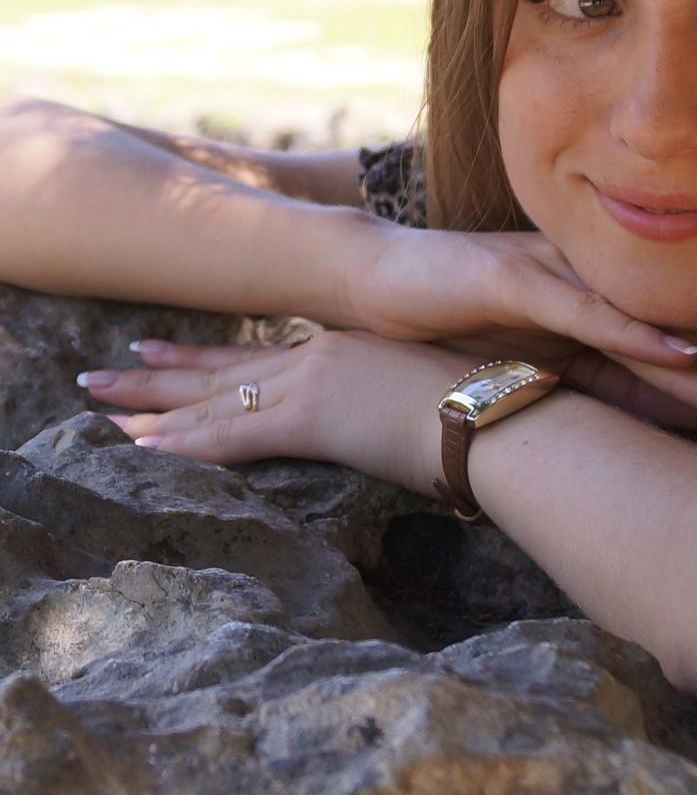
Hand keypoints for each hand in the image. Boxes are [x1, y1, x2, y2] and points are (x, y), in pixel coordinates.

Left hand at [78, 330, 470, 495]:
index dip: (200, 356)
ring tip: (99, 404)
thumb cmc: (484, 406)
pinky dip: (184, 443)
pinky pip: (232, 436)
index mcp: (343, 348)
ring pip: (210, 398)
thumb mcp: (431, 389)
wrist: (500, 412)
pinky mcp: (312, 418)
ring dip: (150, 405)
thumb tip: (400, 421)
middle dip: (155, 374)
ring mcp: (311, 382)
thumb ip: (398, 397)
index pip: (255, 356)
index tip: (157, 348)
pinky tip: (142, 446)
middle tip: (100, 374)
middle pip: (218, 370)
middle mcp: (317, 355)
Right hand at [340, 219, 696, 432]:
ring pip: (645, 322)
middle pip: (678, 331)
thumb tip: (671, 421)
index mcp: (601, 301)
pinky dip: (636, 333)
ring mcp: (558, 272)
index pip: (680, 344)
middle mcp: (592, 280)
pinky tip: (680, 356)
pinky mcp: (517, 276)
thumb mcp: (540, 366)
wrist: (372, 279)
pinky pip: (588, 309)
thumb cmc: (455, 321)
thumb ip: (603, 385)